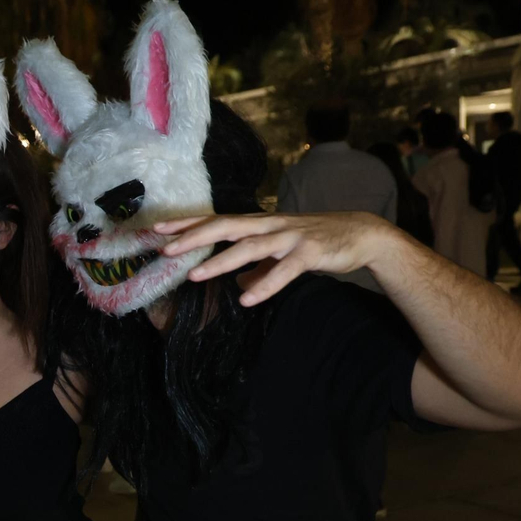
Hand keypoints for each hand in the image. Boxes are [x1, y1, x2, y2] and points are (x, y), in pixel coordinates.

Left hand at [156, 211, 406, 306]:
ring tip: (193, 275)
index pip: (217, 220)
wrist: (362, 233)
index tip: (158, 229)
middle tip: (165, 248)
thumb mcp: (279, 254)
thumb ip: (257, 268)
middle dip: (193, 237)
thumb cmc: (316, 241)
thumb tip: (238, 286)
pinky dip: (265, 285)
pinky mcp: (310, 253)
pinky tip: (247, 300)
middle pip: (226, 226)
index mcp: (259, 224)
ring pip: (249, 246)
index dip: (188, 223)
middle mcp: (270, 225)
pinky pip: (284, 271)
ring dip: (220, 262)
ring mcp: (289, 237)